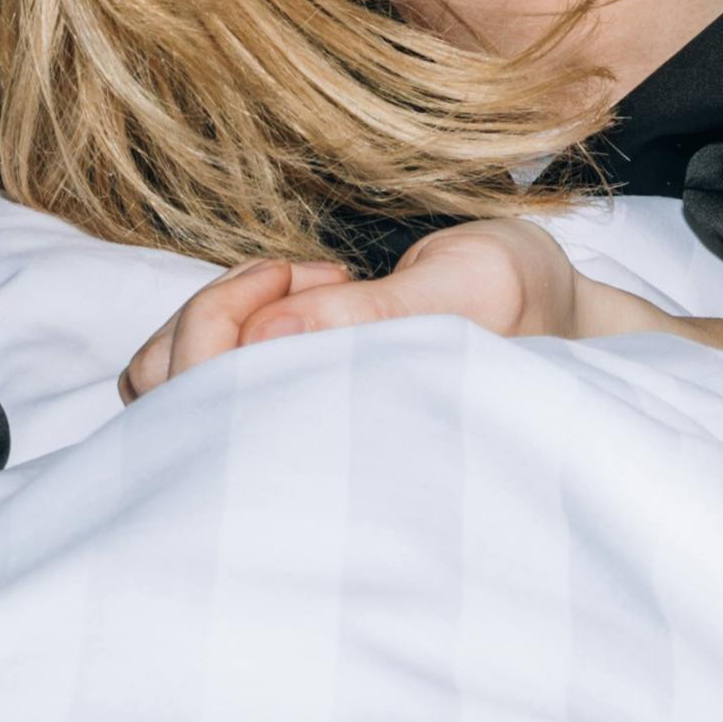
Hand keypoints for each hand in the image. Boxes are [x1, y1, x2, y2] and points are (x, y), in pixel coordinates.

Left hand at [119, 215, 600, 396]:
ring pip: (166, 384)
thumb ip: (369, 312)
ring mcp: (273, 431)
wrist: (556, 323)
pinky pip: (184, 377)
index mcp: (341, 436)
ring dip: (217, 316)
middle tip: (310, 271)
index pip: (210, 389)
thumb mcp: (467, 288)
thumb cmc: (518, 307)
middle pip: (169, 388)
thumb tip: (269, 331)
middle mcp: (290, 450)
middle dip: (223, 306)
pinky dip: (216, 324)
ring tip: (305, 284)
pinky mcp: (270, 404)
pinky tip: (290, 299)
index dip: (236, 311)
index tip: (328, 271)